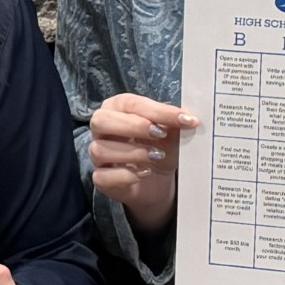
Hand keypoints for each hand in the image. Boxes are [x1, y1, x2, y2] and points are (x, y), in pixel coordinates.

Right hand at [86, 93, 198, 232]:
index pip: (130, 104)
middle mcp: (102, 129)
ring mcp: (97, 155)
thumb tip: (188, 118)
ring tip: (157, 155)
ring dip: (133, 152)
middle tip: (161, 134)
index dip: (157, 111)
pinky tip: (145, 173)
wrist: (158, 181)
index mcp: (117, 109)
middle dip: (133, 126)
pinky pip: (103, 176)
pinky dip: (126, 175)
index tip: (185, 119)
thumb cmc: (160, 149)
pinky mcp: (100, 179)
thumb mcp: (172, 135)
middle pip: (101, 120)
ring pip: (100, 150)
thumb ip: (176, 125)